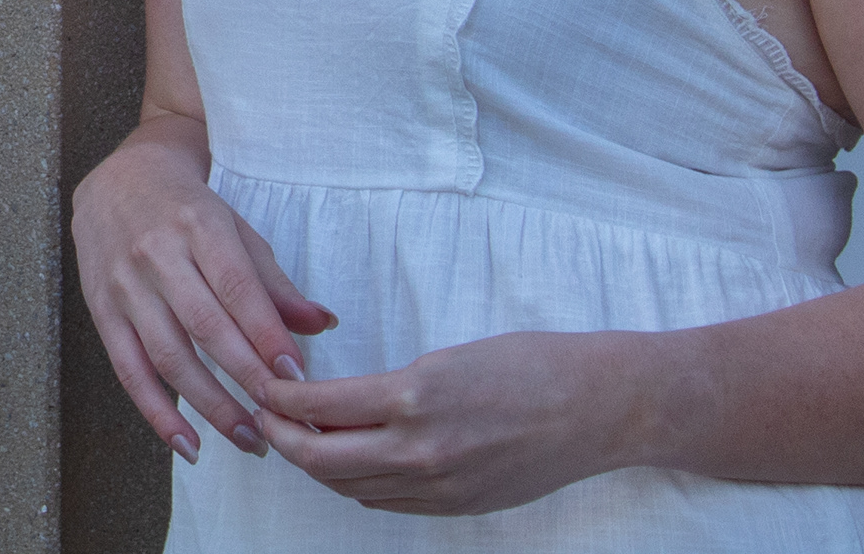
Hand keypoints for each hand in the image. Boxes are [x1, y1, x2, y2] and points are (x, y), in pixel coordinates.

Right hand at [70, 125, 337, 460]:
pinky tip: (189, 444)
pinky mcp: (102, 312)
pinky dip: (158, 413)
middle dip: (246, 378)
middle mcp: (156, 254)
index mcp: (197, 225)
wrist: (117, 180)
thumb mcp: (234, 228)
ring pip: (168, 356)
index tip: (296, 376)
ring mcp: (124, 285)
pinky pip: (129, 371)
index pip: (235, 287)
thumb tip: (321, 324)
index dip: (266, 334)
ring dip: (210, 406)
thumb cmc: (187, 210)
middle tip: (282, 420)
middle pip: (204, 326)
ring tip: (249, 439)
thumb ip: (273, 281)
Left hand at [251, 326, 652, 514]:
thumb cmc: (531, 364)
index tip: (264, 383)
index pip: (320, 407)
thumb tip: (336, 404)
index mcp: (415, 396)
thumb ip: (390, 387)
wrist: (599, 409)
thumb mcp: (449, 356)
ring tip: (299, 438)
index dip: (281, 398)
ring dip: (317, 464)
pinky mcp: (456, 507)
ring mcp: (439, 487)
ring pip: (350, 487)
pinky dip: (357, 484)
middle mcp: (421, 450)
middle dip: (282, 438)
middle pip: (322, 459)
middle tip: (265, 415)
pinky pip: (387, 503)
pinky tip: (350, 461)